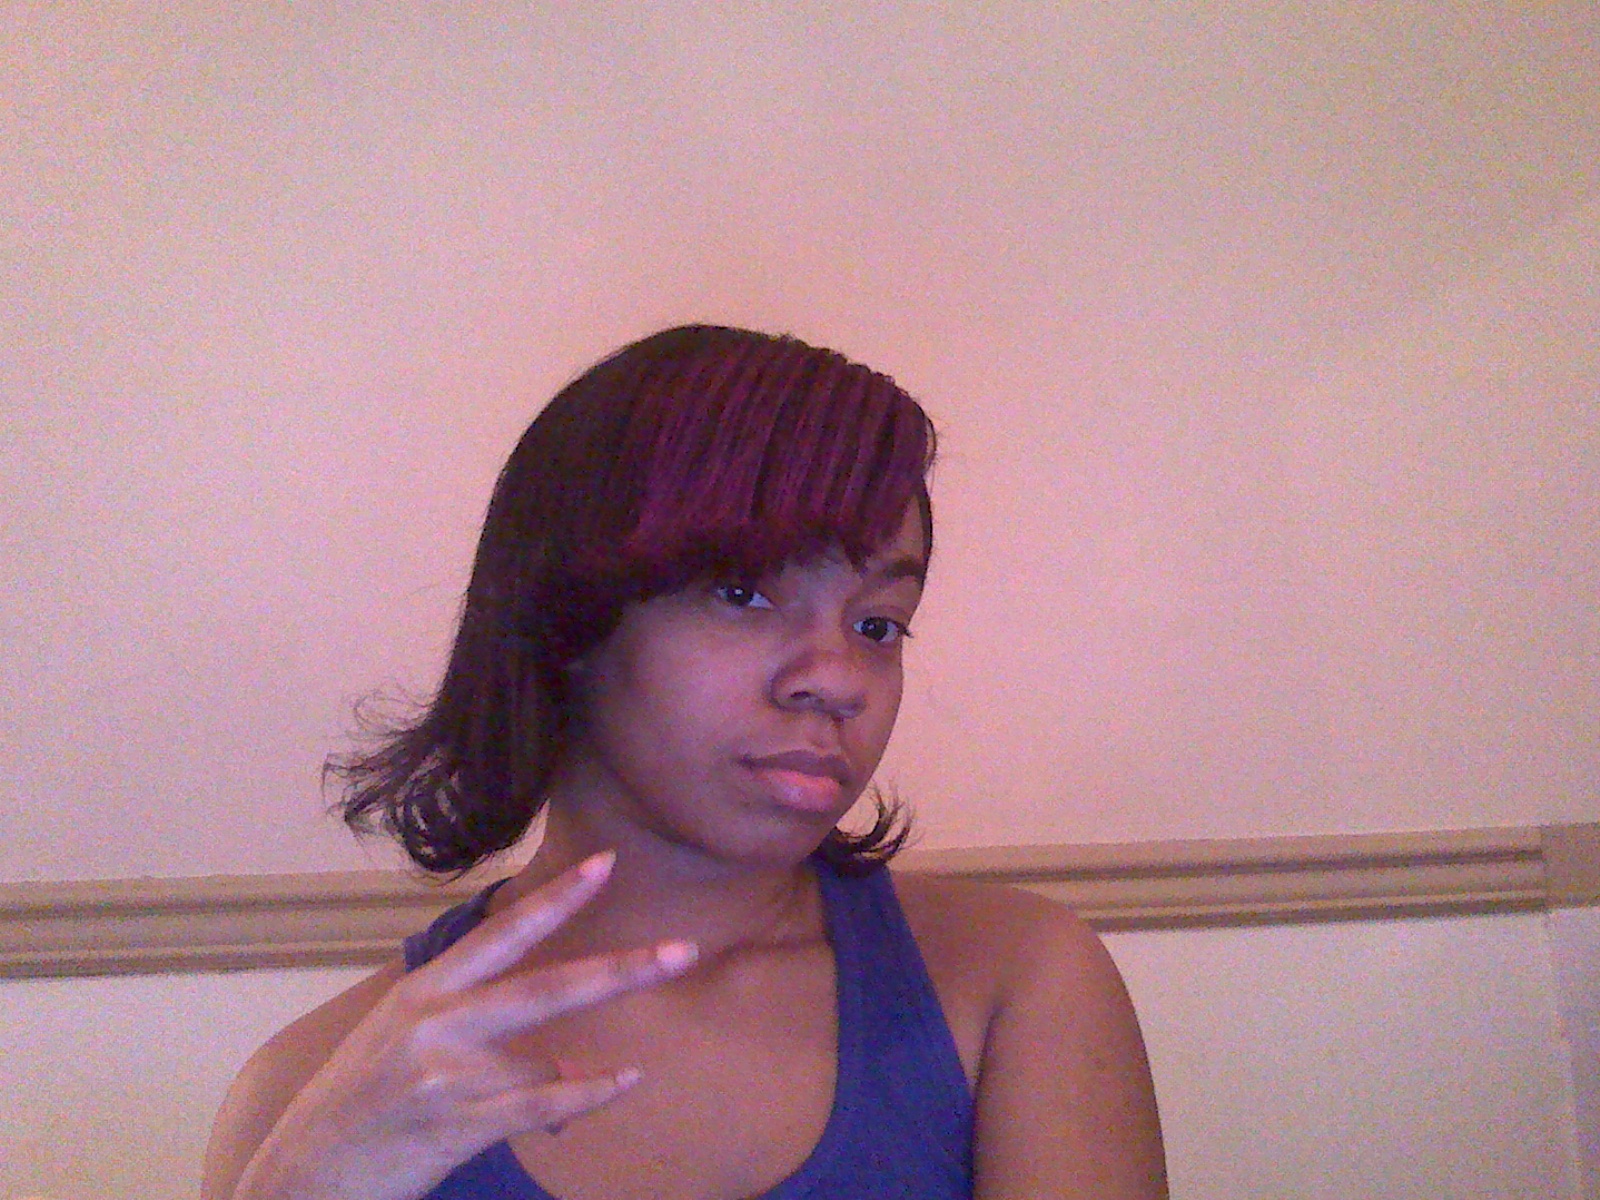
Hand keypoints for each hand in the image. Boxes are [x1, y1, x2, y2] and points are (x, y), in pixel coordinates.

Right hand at [232, 852, 694, 1199]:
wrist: (306, 1171)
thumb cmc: (359, 1097)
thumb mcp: (402, 1035)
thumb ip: (470, 1020)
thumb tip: (557, 1047)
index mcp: (424, 988)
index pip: (503, 931)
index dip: (557, 897)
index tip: (606, 863)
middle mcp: (435, 1022)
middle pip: (545, 986)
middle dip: (620, 969)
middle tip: (684, 950)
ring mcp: (445, 1074)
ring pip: (545, 1057)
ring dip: (582, 1074)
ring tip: (605, 1078)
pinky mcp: (456, 1124)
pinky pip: (541, 1105)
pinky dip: (588, 1094)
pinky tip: (624, 1081)